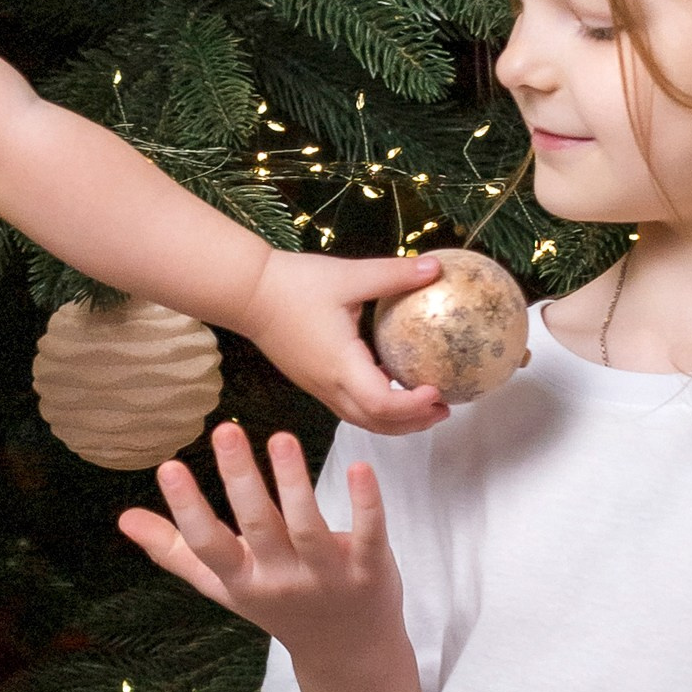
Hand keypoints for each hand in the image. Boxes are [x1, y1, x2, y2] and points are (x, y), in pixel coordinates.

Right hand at [119, 422, 404, 668]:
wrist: (349, 655)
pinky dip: (366, 505)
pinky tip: (360, 468)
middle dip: (241, 479)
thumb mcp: (225, 586)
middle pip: (258, 527)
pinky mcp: (371, 570)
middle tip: (225, 429)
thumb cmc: (279, 607)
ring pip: (309, 526)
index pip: (208, 545)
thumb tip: (124, 519)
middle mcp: (282, 579)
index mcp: (243, 580)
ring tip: (281, 437)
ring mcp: (328, 576)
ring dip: (295, 482)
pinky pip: (370, 535)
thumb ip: (177, 551)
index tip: (168, 466)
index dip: (188, 509)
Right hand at [239, 248, 446, 436]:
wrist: (246, 292)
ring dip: (395, 419)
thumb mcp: (349, 275)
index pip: (381, 404)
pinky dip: (376, 406)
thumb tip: (435, 268)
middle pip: (376, 423)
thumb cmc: (293, 284)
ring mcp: (318, 387)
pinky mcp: (313, 381)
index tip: (438, 391)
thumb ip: (394, 274)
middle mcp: (328, 385)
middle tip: (444, 407)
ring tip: (426, 403)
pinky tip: (392, 382)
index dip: (413, 406)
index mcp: (340, 365)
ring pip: (361, 419)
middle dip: (414, 422)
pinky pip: (349, 405)